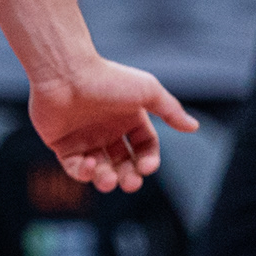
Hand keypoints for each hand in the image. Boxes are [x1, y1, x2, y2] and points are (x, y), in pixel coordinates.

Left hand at [29, 54, 198, 193]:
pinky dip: (83, 173)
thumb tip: (193, 126)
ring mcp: (83, 137)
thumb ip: (171, 110)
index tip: (146, 166)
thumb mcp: (147, 91)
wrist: (64, 73)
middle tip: (130, 182)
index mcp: (128, 117)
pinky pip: (75, 168)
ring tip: (109, 178)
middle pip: (123, 164)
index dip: (148, 161)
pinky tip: (89, 164)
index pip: (144, 148)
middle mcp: (106, 129)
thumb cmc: (106, 79)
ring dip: (107, 180)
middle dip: (129, 177)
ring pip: (100, 170)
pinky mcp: (61, 144)